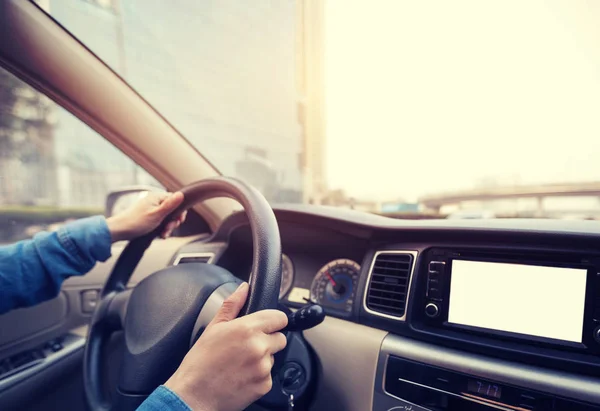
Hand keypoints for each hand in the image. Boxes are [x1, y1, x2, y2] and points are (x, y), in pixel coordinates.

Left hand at [106, 191, 186, 241]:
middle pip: (172, 210)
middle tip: (168, 229)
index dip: (179, 211)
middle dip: (172, 221)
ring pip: (166, 217)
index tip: (179, 220)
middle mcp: (154, 201)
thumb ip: (170, 205)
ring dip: (167, 227)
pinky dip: (161, 228)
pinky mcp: (148, 217)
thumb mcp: (157, 214)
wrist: (120, 230)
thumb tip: (181, 194)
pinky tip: (159, 234)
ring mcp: (151, 209)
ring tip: (163, 234)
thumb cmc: (136, 222)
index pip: (175, 200)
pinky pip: (160, 221)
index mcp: (156, 197)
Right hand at [165, 283, 287, 410]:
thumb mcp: (213, 327)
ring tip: (239, 363)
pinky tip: (241, 376)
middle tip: (247, 346)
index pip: (279, 318)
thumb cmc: (200, 363)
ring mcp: (263, 367)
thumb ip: (232, 304)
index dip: (273, 320)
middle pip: (280, 338)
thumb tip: (244, 288)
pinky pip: (268, 375)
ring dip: (262, 359)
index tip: (267, 325)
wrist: (193, 396)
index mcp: (247, 329)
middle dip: (268, 340)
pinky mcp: (264, 385)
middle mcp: (259, 347)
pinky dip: (258, 376)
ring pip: (273, 357)